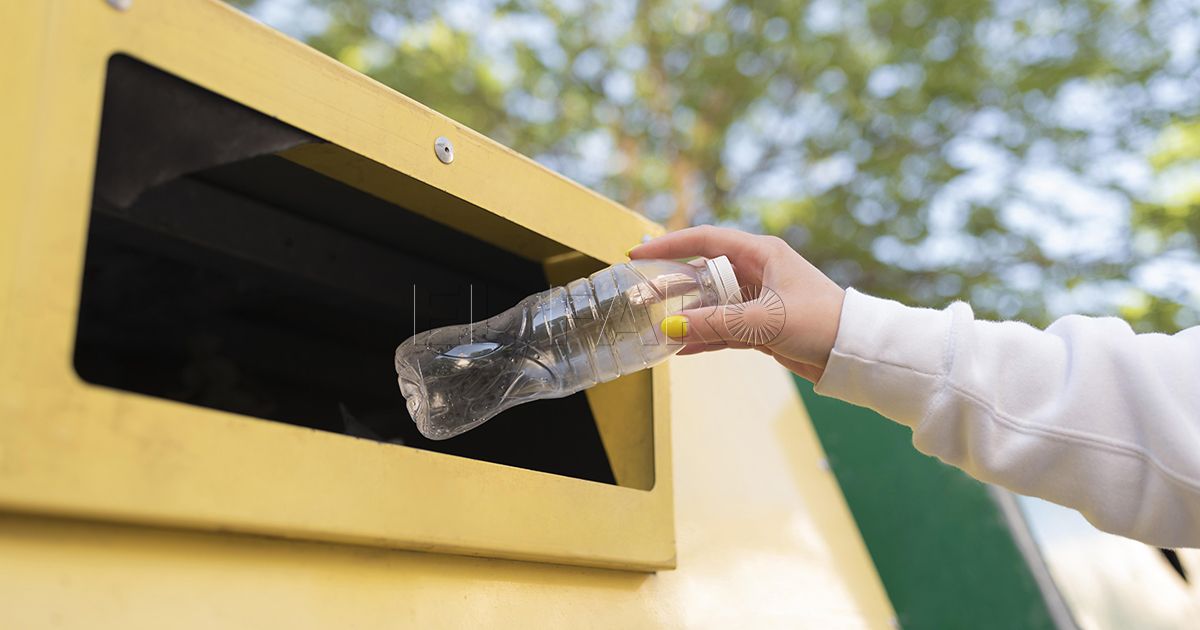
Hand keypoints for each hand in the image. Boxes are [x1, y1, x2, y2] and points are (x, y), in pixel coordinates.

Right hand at [630, 225, 845, 382]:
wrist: (854, 352)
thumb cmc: (819, 322)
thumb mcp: (764, 320)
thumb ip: (716, 323)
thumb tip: (671, 328)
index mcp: (762, 253)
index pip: (705, 240)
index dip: (670, 244)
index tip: (639, 252)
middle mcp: (758, 271)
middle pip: (704, 272)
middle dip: (673, 285)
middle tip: (642, 295)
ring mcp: (758, 300)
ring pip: (712, 303)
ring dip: (687, 316)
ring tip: (656, 327)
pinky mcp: (761, 326)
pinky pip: (724, 327)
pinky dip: (705, 337)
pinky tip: (682, 348)